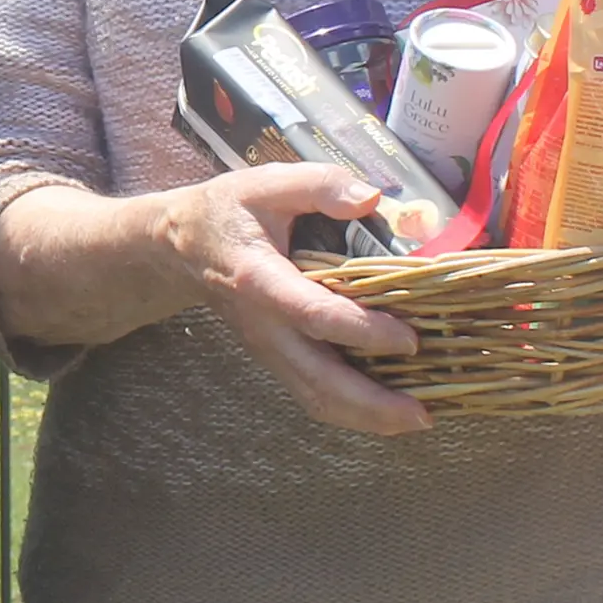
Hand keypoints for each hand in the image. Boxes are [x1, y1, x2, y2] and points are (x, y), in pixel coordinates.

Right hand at [154, 161, 426, 435]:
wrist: (180, 248)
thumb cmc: (227, 211)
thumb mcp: (268, 183)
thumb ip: (320, 186)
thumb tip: (373, 199)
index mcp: (260, 280)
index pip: (313, 314)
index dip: (362, 331)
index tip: (408, 339)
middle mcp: (264, 326)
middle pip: (317, 380)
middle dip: (371, 404)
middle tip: (422, 413)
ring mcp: (268, 349)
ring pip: (315, 398)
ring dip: (366, 417)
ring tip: (415, 419)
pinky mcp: (276, 358)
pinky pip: (313, 394)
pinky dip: (352, 410)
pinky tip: (387, 409)